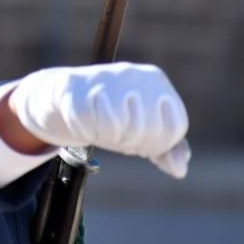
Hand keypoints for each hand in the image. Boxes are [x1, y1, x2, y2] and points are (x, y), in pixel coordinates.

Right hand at [8, 62, 190, 177]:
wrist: (64, 93)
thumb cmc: (112, 111)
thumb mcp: (144, 128)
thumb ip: (168, 148)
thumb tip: (179, 170)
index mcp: (155, 79)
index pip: (174, 127)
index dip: (157, 144)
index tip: (141, 139)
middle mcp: (133, 74)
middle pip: (149, 130)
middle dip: (134, 143)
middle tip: (119, 136)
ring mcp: (103, 78)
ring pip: (123, 129)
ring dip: (111, 138)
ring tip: (103, 129)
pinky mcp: (76, 88)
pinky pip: (94, 126)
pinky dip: (89, 133)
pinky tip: (84, 124)